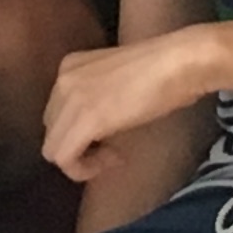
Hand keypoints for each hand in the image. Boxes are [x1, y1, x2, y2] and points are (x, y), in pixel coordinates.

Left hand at [42, 34, 204, 184]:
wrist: (180, 63)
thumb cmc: (163, 71)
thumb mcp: (116, 82)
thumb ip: (97, 99)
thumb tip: (94, 131)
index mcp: (69, 67)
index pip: (56, 114)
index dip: (80, 134)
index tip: (109, 139)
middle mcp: (62, 79)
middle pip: (52, 132)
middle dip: (78, 148)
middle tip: (111, 150)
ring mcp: (70, 97)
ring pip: (53, 149)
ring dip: (83, 161)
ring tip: (113, 156)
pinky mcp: (86, 119)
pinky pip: (65, 159)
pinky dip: (85, 169)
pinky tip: (114, 159)